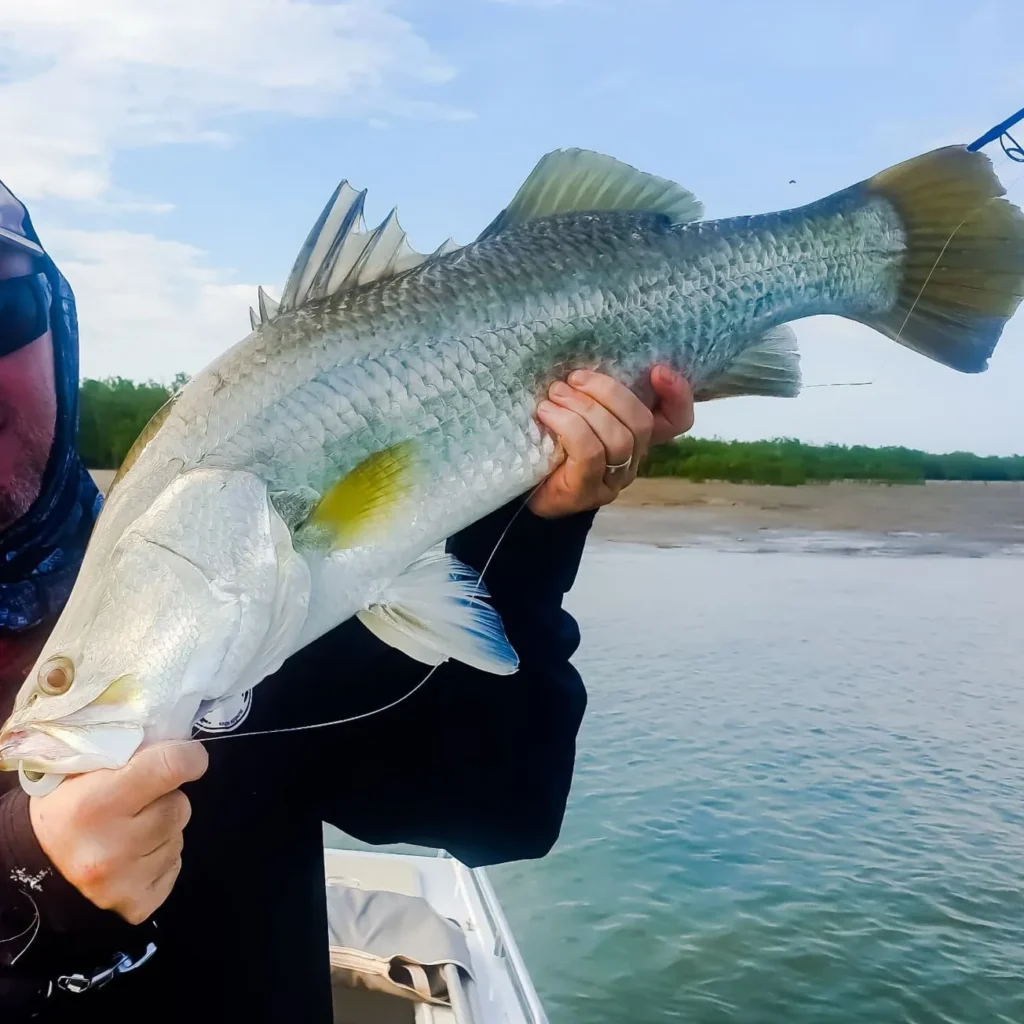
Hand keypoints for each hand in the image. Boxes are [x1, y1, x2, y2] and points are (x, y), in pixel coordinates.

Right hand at [29, 741, 208, 924]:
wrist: (37, 866)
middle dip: (165, 799)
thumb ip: (130, 752)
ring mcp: (125, 881)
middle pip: (179, 805)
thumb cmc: (66, 806)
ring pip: (179, 835)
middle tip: (137, 802)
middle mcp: (112, 846)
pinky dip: (162, 859)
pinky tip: (134, 856)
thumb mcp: (84, 768)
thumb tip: (180, 741)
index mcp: (95, 803)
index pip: (172, 766)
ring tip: (130, 829)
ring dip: (164, 829)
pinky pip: (175, 866)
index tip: (188, 758)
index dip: (188, 757)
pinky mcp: (138, 905)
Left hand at [530, 365, 693, 517]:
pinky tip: (546, 413)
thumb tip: (586, 360)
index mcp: (635, 437)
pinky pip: (590, 454)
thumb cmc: (547, 442)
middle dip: (609, 393)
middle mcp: (631, 461)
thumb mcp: (572, 408)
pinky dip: (569, 426)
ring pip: (618, 439)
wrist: (517, 488)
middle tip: (573, 378)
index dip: (677, 395)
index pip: (677, 421)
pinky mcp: (586, 492)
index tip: (657, 370)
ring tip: (555, 395)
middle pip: (642, 423)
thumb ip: (590, 392)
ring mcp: (611, 481)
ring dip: (584, 408)